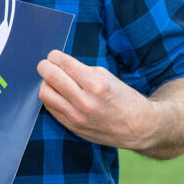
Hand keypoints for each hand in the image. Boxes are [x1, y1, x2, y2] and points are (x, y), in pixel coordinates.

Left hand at [36, 50, 157, 150]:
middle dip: (45, 66)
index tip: (53, 55)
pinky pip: (51, 108)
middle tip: (46, 64)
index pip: (64, 64)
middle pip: (50, 77)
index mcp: (97, 85)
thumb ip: (82, 70)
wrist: (139, 128)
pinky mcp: (73, 127)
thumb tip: (58, 64)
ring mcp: (77, 117)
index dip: (54, 56)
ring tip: (53, 80)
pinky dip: (52, 98)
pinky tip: (58, 94)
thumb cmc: (124, 98)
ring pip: (45, 93)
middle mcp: (85, 102)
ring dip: (45, 83)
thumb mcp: (107, 77)